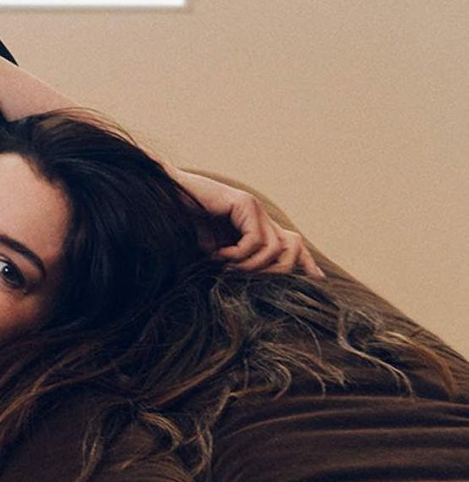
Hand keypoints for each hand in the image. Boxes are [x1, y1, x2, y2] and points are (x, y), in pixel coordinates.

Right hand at [171, 170, 324, 278]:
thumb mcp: (213, 250)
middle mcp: (259, 215)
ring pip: (275, 248)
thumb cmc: (183, 224)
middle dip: (277, 271)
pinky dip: (237, 255)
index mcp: (255, 224)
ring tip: (226, 266)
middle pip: (293, 246)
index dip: (305, 261)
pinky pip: (254, 240)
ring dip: (250, 265)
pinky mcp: (244, 203)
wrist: (163, 198)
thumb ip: (234, 261)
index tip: (317, 280)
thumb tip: (252, 283)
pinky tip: (218, 255)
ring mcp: (253, 207)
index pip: (292, 242)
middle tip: (246, 278)